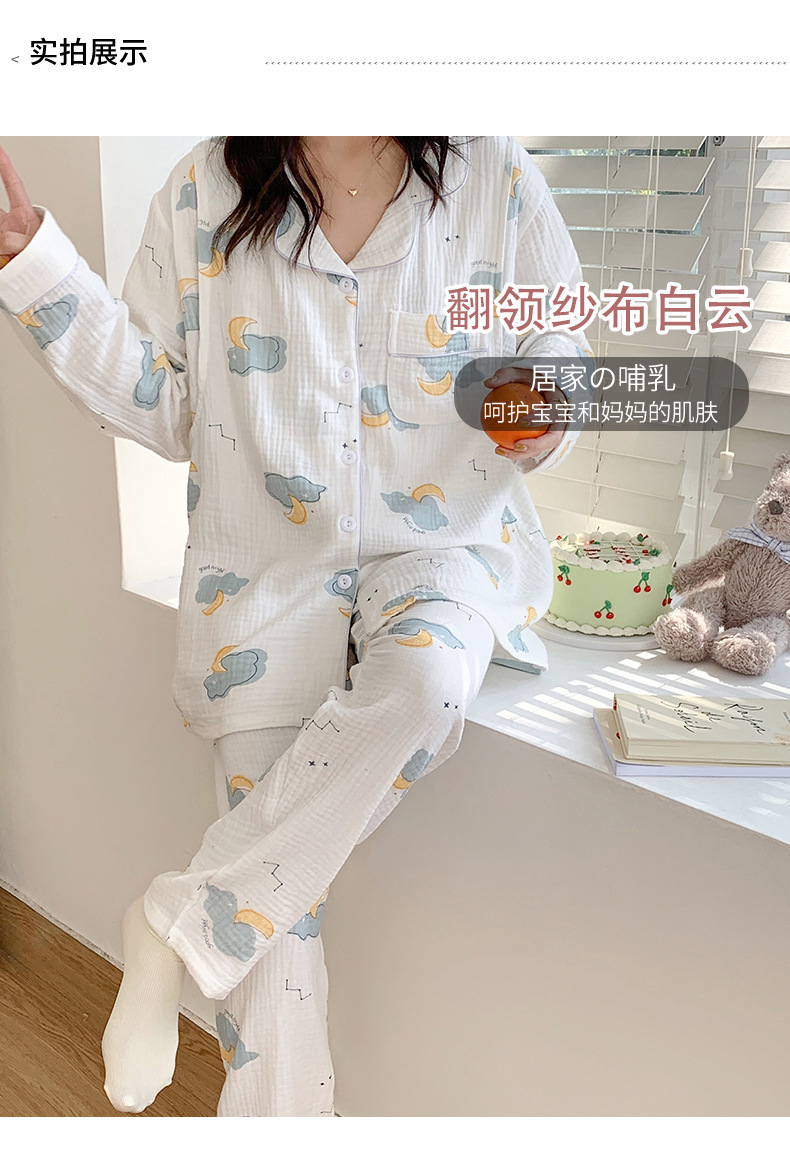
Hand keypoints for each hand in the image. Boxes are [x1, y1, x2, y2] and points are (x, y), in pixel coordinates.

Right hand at [0, 143, 41, 268]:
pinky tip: (3, 255)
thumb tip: (0, 242)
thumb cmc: (49, 262)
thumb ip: (15, 241)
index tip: (0, 149)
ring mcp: (0, 237)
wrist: (48, 285)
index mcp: (24, 216)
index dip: (5, 166)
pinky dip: (0, 248)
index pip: (12, 185)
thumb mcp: (36, 246)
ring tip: (6, 247)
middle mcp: (8, 224)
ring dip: (1, 240)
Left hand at [483, 364, 566, 472]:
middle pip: (552, 439)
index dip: (539, 420)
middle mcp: (560, 422)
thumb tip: (489, 383)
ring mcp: (553, 433)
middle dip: (535, 446)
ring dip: (521, 454)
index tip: (519, 422)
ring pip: (541, 448)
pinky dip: (516, 451)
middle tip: (516, 446)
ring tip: (500, 450)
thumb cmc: (535, 380)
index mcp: (560, 404)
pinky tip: (498, 449)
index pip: (553, 414)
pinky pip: (531, 447)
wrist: (547, 388)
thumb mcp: (522, 372)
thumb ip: (507, 375)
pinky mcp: (544, 440)